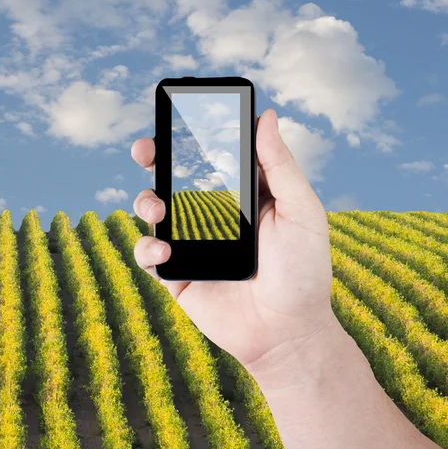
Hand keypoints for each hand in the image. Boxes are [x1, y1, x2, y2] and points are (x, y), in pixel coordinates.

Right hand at [132, 108, 335, 374]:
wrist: (287, 333)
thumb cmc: (304, 271)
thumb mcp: (301, 211)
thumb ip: (280, 164)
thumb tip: (267, 115)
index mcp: (241, 194)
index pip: (211, 156)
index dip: (191, 137)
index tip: (178, 117)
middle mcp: (212, 214)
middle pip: (174, 177)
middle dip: (154, 159)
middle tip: (146, 150)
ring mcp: (192, 243)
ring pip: (154, 210)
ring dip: (145, 201)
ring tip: (157, 208)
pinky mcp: (177, 274)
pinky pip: (148, 255)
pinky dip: (147, 250)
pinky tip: (164, 254)